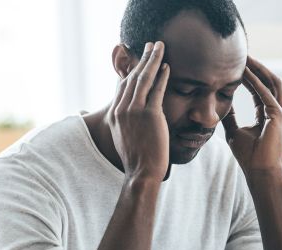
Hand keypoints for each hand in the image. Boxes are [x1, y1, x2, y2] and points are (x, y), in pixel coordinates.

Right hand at [109, 41, 170, 181]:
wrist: (142, 172)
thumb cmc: (137, 158)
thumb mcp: (123, 137)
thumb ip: (125, 122)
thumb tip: (131, 115)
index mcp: (114, 114)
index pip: (123, 85)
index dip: (132, 70)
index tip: (139, 59)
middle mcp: (121, 109)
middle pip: (132, 77)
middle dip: (143, 59)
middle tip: (151, 45)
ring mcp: (134, 111)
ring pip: (144, 79)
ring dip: (152, 60)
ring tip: (159, 47)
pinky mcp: (149, 114)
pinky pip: (156, 90)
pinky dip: (162, 76)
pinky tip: (167, 66)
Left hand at [222, 56, 281, 175]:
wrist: (260, 172)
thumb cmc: (249, 156)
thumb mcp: (234, 131)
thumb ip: (230, 116)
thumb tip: (219, 104)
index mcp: (269, 113)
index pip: (260, 88)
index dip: (249, 75)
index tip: (236, 64)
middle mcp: (278, 110)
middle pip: (268, 80)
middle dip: (256, 66)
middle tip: (241, 53)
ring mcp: (280, 112)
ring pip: (271, 82)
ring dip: (258, 69)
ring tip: (244, 57)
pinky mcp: (278, 116)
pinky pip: (266, 93)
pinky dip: (255, 82)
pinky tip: (244, 73)